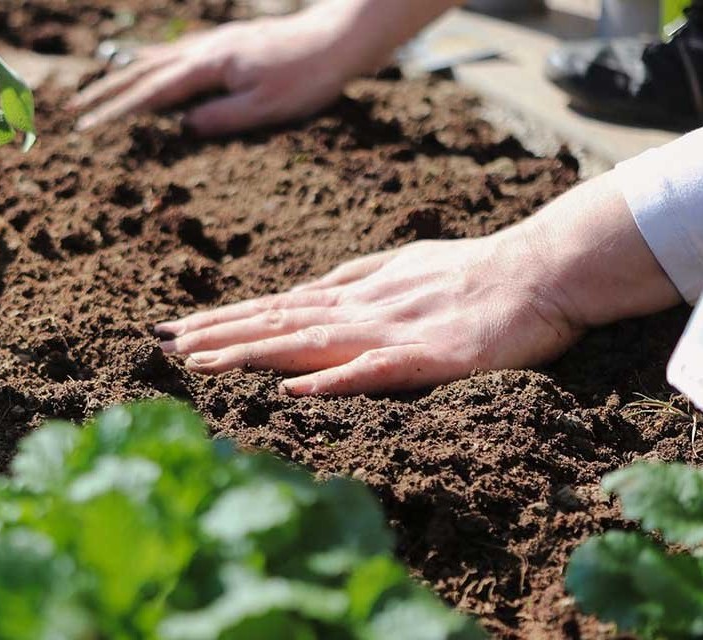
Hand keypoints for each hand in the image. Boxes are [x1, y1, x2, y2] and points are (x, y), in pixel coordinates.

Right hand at [70, 12, 365, 135]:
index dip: (118, 111)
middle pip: (144, 72)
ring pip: (157, 59)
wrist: (338, 38)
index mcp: (210, 66)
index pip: (153, 93)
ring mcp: (214, 43)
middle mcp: (206, 49)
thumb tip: (182, 128)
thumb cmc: (307, 77)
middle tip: (74, 110)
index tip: (89, 127)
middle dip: (107, 92)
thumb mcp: (266, 108)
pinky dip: (150, 61)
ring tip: (96, 91)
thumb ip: (221, 118)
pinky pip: (176, 52)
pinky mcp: (226, 43)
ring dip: (123, 76)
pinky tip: (144, 64)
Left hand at [155, 176, 681, 395]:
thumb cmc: (472, 271)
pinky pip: (374, 369)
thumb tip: (304, 291)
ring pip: (308, 342)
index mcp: (353, 295)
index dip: (221, 319)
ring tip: (200, 363)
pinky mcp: (429, 357)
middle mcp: (360, 310)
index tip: (173, 330)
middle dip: (216, 334)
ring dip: (251, 352)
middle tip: (160, 345)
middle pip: (276, 322)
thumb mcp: (400, 268)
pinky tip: (292, 388)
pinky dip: (332, 379)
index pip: (273, 308)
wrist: (541, 270)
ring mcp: (391, 332)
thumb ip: (351, 280)